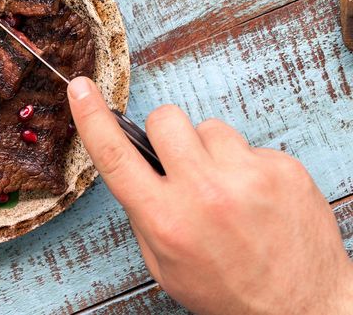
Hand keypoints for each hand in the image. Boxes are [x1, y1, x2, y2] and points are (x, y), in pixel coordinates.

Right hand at [67, 77, 352, 314]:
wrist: (301, 308)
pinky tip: (256, 196)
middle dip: (165, 133)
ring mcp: (248, 177)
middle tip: (179, 161)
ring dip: (211, 151)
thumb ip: (145, 213)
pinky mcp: (283, 169)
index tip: (80, 87)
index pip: (116, 156)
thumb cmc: (227, 290)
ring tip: (227, 188)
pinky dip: (247, 165)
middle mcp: (204, 193)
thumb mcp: (164, 265)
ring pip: (210, 127)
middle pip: (165, 119)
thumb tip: (137, 165)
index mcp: (166, 219)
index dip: (92, 117)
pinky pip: (250, 144)